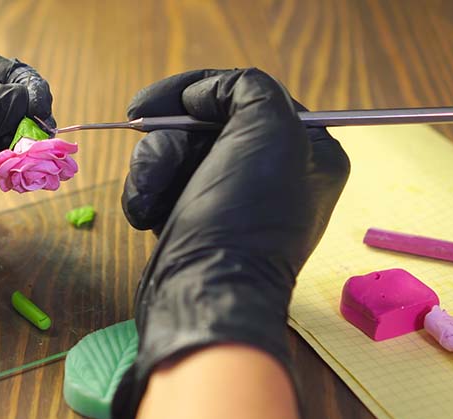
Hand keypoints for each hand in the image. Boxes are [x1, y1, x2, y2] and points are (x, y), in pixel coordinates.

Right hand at [111, 68, 349, 418]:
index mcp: (306, 148)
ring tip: (149, 199)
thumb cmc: (244, 218)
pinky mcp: (195, 218)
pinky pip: (163, 185)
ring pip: (175, 153)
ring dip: (152, 170)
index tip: (153, 103)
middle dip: (168, 140)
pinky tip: (146, 215)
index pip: (247, 94)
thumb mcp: (266, 132)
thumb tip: (204, 94)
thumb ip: (245, 89)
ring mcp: (230, 197)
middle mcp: (271, 171)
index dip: (197, 90)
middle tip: (148, 154)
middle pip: (203, 124)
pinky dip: (147, 194)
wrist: (205, 295)